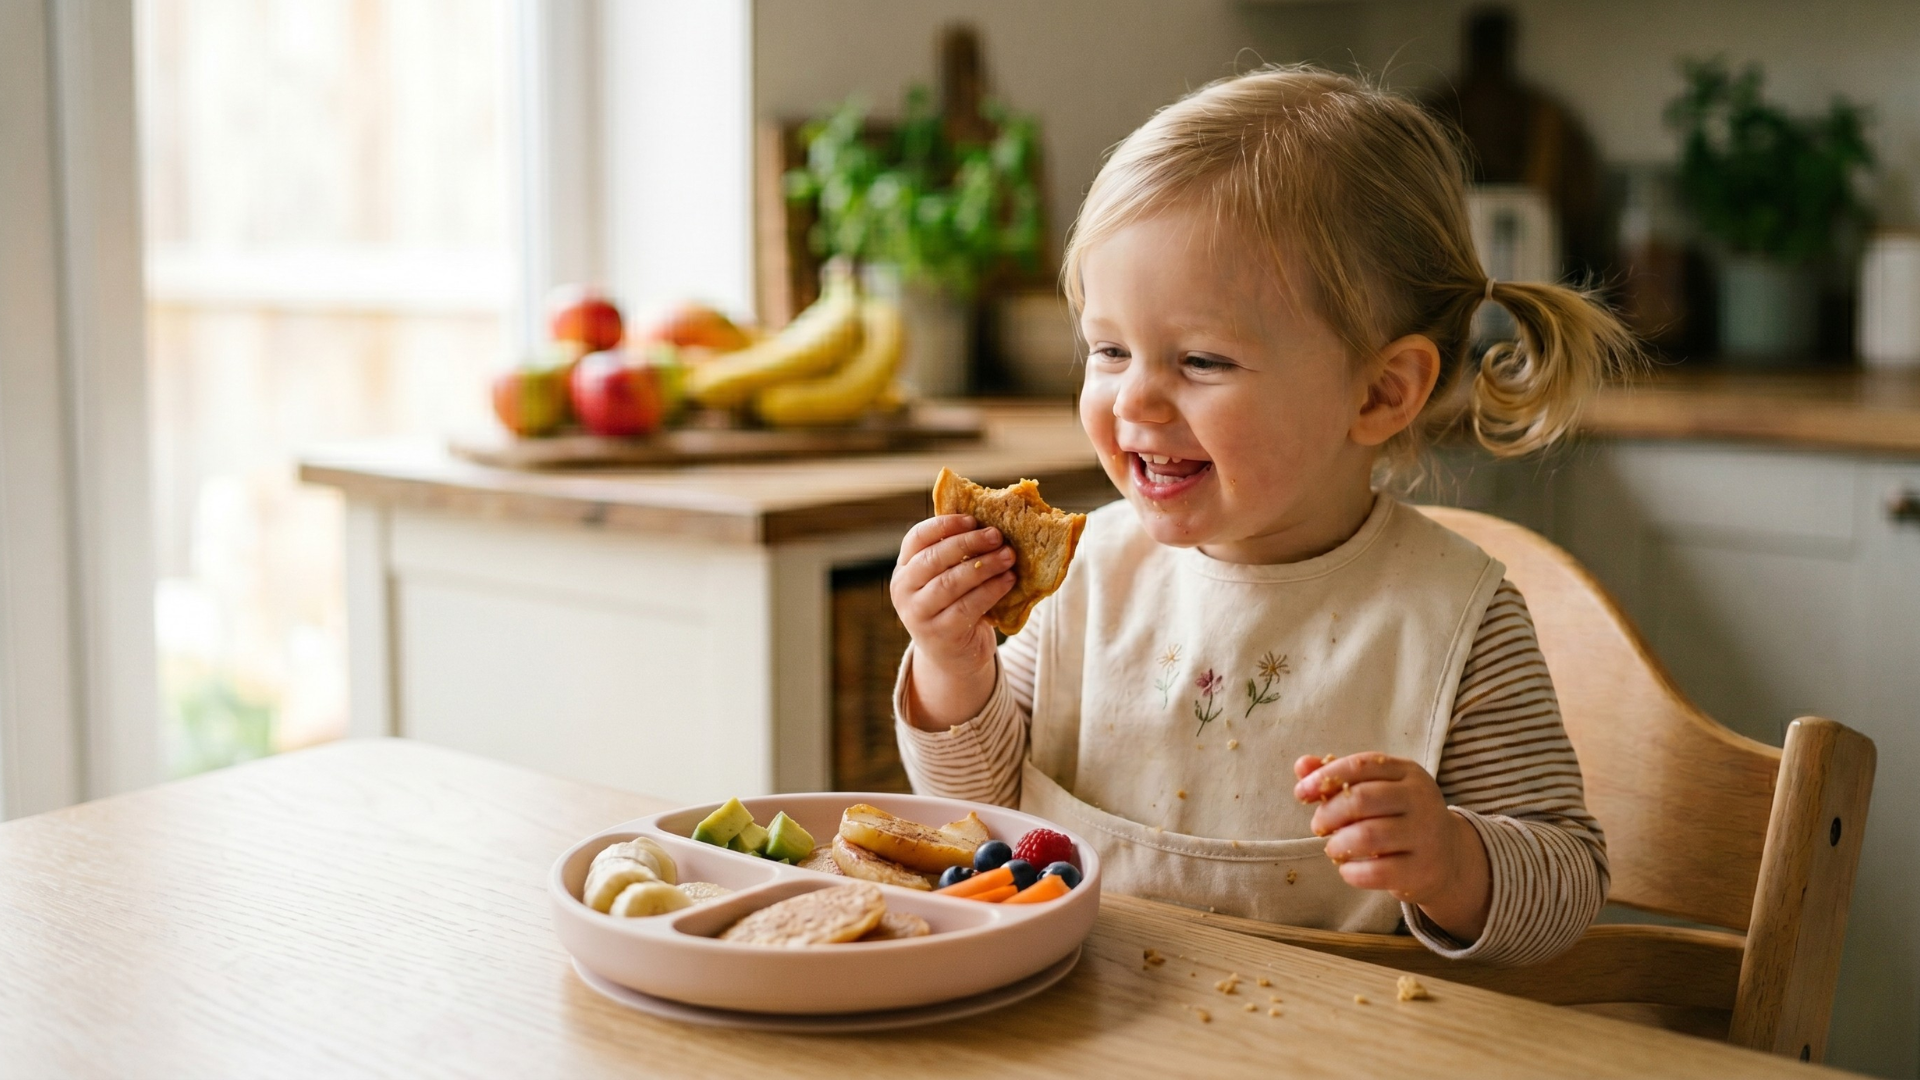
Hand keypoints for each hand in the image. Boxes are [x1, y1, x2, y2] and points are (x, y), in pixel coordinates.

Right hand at [890, 515, 1016, 728]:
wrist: (953, 656)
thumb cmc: (954, 606)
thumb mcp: (947, 578)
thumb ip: (957, 555)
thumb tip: (990, 522)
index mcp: (904, 568)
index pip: (916, 538)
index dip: (944, 525)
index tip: (972, 519)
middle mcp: (903, 590)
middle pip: (934, 558)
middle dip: (968, 543)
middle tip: (997, 535)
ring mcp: (918, 614)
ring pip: (951, 582)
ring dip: (984, 566)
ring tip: (1008, 556)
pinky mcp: (939, 634)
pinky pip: (968, 606)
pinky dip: (991, 590)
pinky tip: (1008, 580)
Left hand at [1292, 752, 1491, 941]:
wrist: (1448, 857)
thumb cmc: (1399, 816)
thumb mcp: (1376, 789)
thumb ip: (1339, 776)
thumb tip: (1301, 765)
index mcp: (1408, 772)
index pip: (1360, 765)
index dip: (1325, 776)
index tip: (1300, 792)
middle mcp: (1421, 800)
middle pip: (1361, 799)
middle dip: (1328, 813)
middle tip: (1318, 826)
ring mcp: (1426, 835)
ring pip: (1367, 836)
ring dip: (1337, 844)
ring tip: (1333, 848)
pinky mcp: (1423, 870)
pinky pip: (1376, 872)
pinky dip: (1351, 872)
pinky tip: (1347, 869)